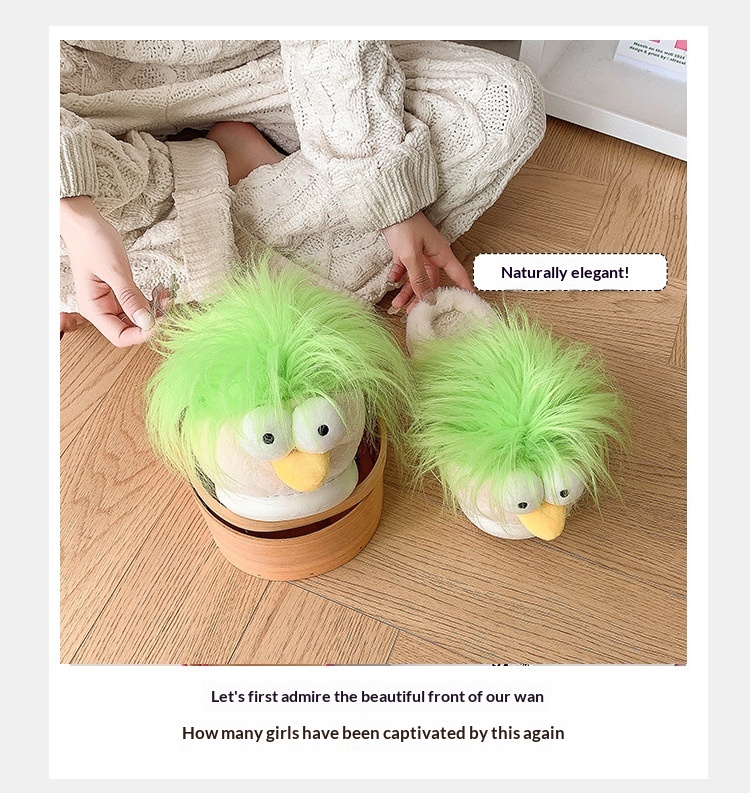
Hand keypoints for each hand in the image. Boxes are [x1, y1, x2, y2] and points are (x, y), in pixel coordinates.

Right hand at [60, 196, 154, 346]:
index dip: (142, 334)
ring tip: (165, 295)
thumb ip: (130, 298)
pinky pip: (139, 305)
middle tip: (167, 305)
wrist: (85, 223)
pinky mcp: (120, 293)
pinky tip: (159, 291)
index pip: (120, 337)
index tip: (161, 321)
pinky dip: (151, 301)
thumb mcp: (114, 270)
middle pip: (131, 330)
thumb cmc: (92, 243)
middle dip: (152, 321)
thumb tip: (147, 322)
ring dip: (155, 310)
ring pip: (138, 318)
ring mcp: (111, 302)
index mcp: (94, 309)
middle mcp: (102, 310)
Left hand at [381, 211, 474, 313]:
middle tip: (412, 313)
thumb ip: (418, 278)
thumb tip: (428, 298)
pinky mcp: (404, 252)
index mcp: (440, 254)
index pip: (457, 274)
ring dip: (406, 292)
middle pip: (430, 283)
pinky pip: (403, 271)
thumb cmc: (405, 225)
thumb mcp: (411, 255)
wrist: (388, 208)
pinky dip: (397, 277)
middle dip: (421, 298)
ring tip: (396, 305)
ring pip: (415, 280)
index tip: (470, 301)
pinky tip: (391, 281)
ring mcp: (418, 254)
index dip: (464, 288)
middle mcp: (431, 256)